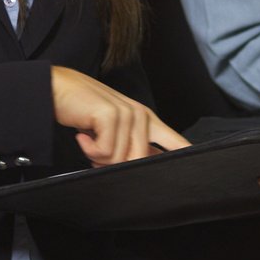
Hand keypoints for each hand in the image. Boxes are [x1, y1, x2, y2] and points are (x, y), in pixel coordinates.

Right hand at [49, 66, 190, 165]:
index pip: (175, 142)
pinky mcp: (111, 115)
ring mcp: (128, 113)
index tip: (202, 169)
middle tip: (96, 150)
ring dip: (97, 156)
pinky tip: (82, 133)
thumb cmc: (83, 112)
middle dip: (113, 164)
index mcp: (147, 121)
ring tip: (89, 139)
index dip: (187, 156)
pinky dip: (88, 149)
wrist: (56, 89)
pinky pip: (104, 152)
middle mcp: (141, 116)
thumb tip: (140, 170)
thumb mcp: (112, 132)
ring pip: (119, 159)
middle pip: (139, 161)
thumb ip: (130, 149)